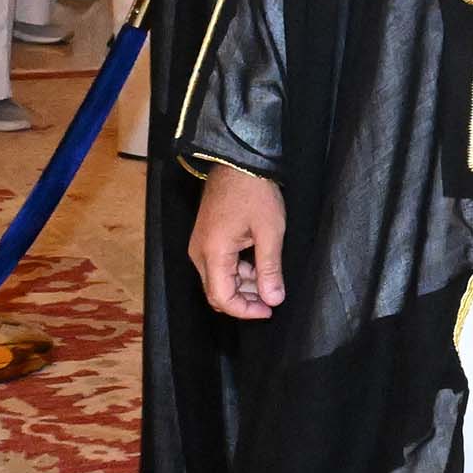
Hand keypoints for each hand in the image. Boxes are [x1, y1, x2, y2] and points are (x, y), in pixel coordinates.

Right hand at [188, 164, 286, 317]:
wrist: (239, 162)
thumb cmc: (255, 193)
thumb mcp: (270, 232)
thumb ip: (270, 269)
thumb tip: (273, 299)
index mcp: (212, 254)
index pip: (222, 298)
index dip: (245, 310)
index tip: (269, 310)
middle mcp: (199, 253)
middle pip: (217, 292)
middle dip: (245, 300)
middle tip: (272, 299)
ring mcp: (200, 245)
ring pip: (218, 279)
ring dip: (243, 286)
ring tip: (270, 282)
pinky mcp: (206, 238)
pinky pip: (219, 265)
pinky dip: (238, 271)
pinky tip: (259, 266)